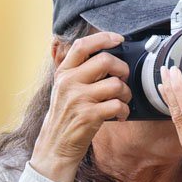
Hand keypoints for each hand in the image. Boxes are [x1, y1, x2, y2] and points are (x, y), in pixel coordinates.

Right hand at [30, 32, 132, 181]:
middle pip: (106, 61)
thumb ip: (80, 72)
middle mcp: (69, 82)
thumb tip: (107, 56)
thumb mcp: (65, 88)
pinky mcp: (89, 116)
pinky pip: (118, 105)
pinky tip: (120, 115)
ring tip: (122, 101)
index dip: (103, 38)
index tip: (119, 39)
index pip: (82, 45)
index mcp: (64, 72)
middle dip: (122, 69)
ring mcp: (79, 99)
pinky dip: (125, 111)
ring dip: (126, 93)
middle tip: (123, 79)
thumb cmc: (66, 115)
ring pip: (116, 84)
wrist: (56, 144)